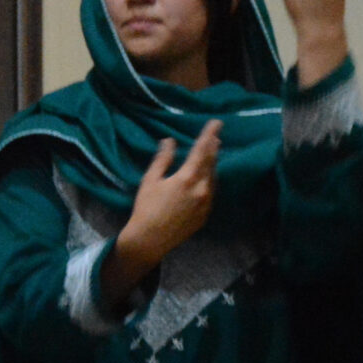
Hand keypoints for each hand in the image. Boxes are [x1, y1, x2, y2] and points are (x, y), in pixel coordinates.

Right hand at [117, 121, 219, 269]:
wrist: (150, 239)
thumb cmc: (146, 208)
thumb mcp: (150, 180)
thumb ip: (163, 160)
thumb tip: (170, 141)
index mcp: (187, 178)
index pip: (202, 150)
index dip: (209, 135)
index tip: (217, 123)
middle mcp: (202, 189)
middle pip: (211, 162)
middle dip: (213, 148)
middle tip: (216, 136)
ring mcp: (206, 203)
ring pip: (213, 177)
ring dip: (213, 164)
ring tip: (212, 153)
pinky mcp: (206, 213)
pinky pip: (211, 191)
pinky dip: (209, 180)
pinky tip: (206, 177)